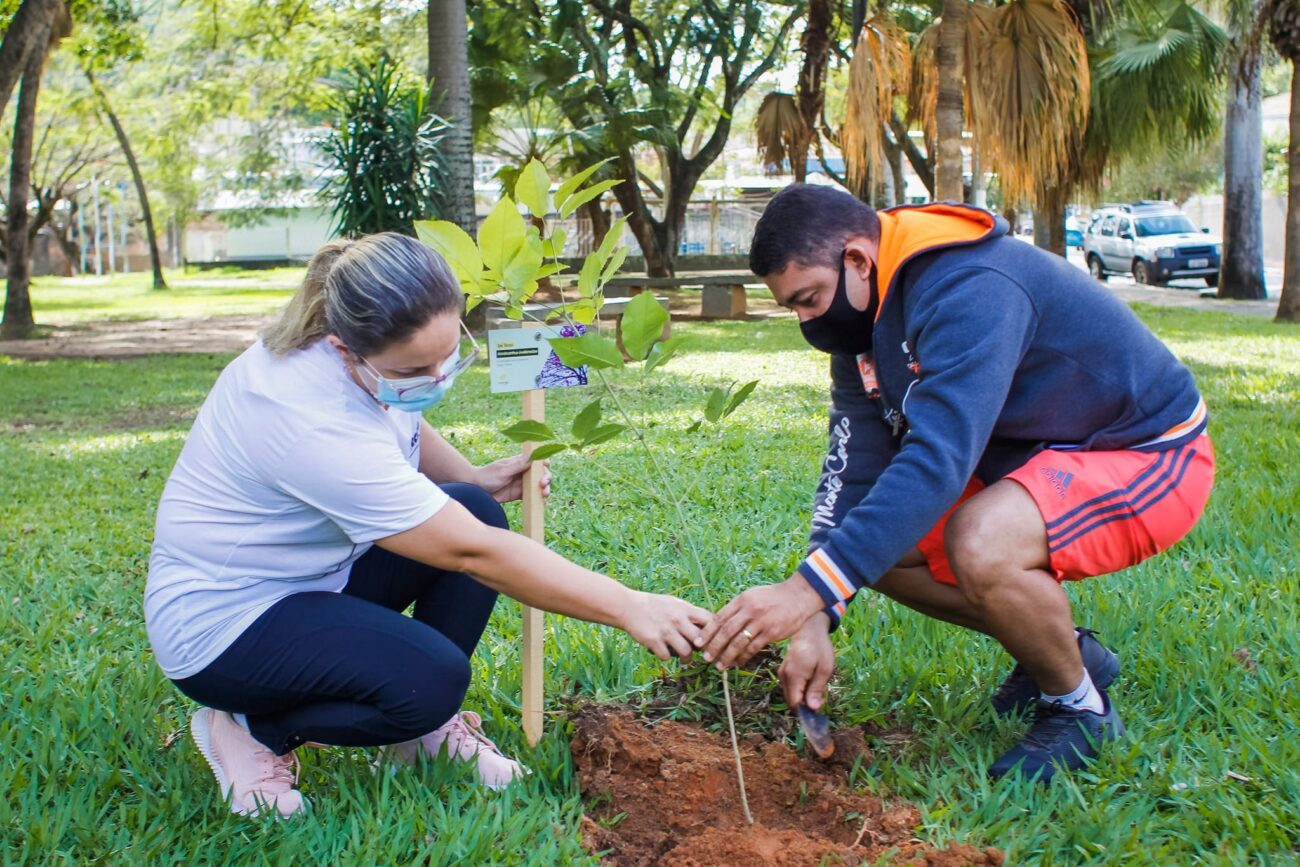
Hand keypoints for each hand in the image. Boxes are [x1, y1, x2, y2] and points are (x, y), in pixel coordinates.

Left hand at [476, 452, 550, 503]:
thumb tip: (532, 457)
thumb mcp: (502, 471)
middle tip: (543, 484)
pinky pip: (532, 496)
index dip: (543, 462)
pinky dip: (539, 499)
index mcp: (519, 462)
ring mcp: (522, 483)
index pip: (536, 459)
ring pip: (538, 485)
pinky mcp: (519, 494)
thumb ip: (517, 466)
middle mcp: (522, 472)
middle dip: (546, 478)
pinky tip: (543, 503)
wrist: (476, 491)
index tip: (546, 465)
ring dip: (545, 489)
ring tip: (545, 494)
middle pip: (540, 473)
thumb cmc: (487, 477)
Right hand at [619, 590, 712, 660]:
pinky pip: (667, 657)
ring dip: (687, 659)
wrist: (628, 607)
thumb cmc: (654, 605)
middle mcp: (678, 620)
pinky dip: (667, 657)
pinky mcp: (654, 641)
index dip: (716, 632)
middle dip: (703, 650)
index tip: (714, 640)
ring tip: (685, 660)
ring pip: (687, 652)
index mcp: (685, 609)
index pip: (710, 621)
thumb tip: (708, 625)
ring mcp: (666, 631)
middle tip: (702, 655)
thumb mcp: (675, 604)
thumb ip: (690, 613)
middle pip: (701, 640)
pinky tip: (664, 653)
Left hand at [695, 574, 825, 669]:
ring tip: (720, 665)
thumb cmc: (773, 597)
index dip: (707, 632)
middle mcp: (749, 610)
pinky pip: (753, 648)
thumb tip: (721, 622)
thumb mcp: (752, 595)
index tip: (698, 643)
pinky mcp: (771, 633)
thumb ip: (737, 608)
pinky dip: (744, 657)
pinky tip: (738, 663)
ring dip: (727, 656)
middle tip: (706, 658)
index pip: (720, 618)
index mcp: (742, 600)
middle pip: (726, 631)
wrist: (798, 596)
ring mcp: (760, 622)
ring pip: (738, 642)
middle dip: (714, 646)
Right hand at [780, 612, 834, 711]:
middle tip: (822, 691)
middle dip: (807, 703)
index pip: (795, 704)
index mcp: (794, 677)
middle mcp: (784, 677)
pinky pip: (791, 687)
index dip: (806, 711)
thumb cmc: (820, 647)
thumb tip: (813, 709)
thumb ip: (817, 689)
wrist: (809, 629)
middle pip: (792, 701)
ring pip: (792, 694)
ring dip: (804, 695)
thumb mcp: (824, 669)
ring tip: (817, 681)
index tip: (819, 707)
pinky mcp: (783, 671)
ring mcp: (782, 673)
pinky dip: (801, 688)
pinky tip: (811, 678)